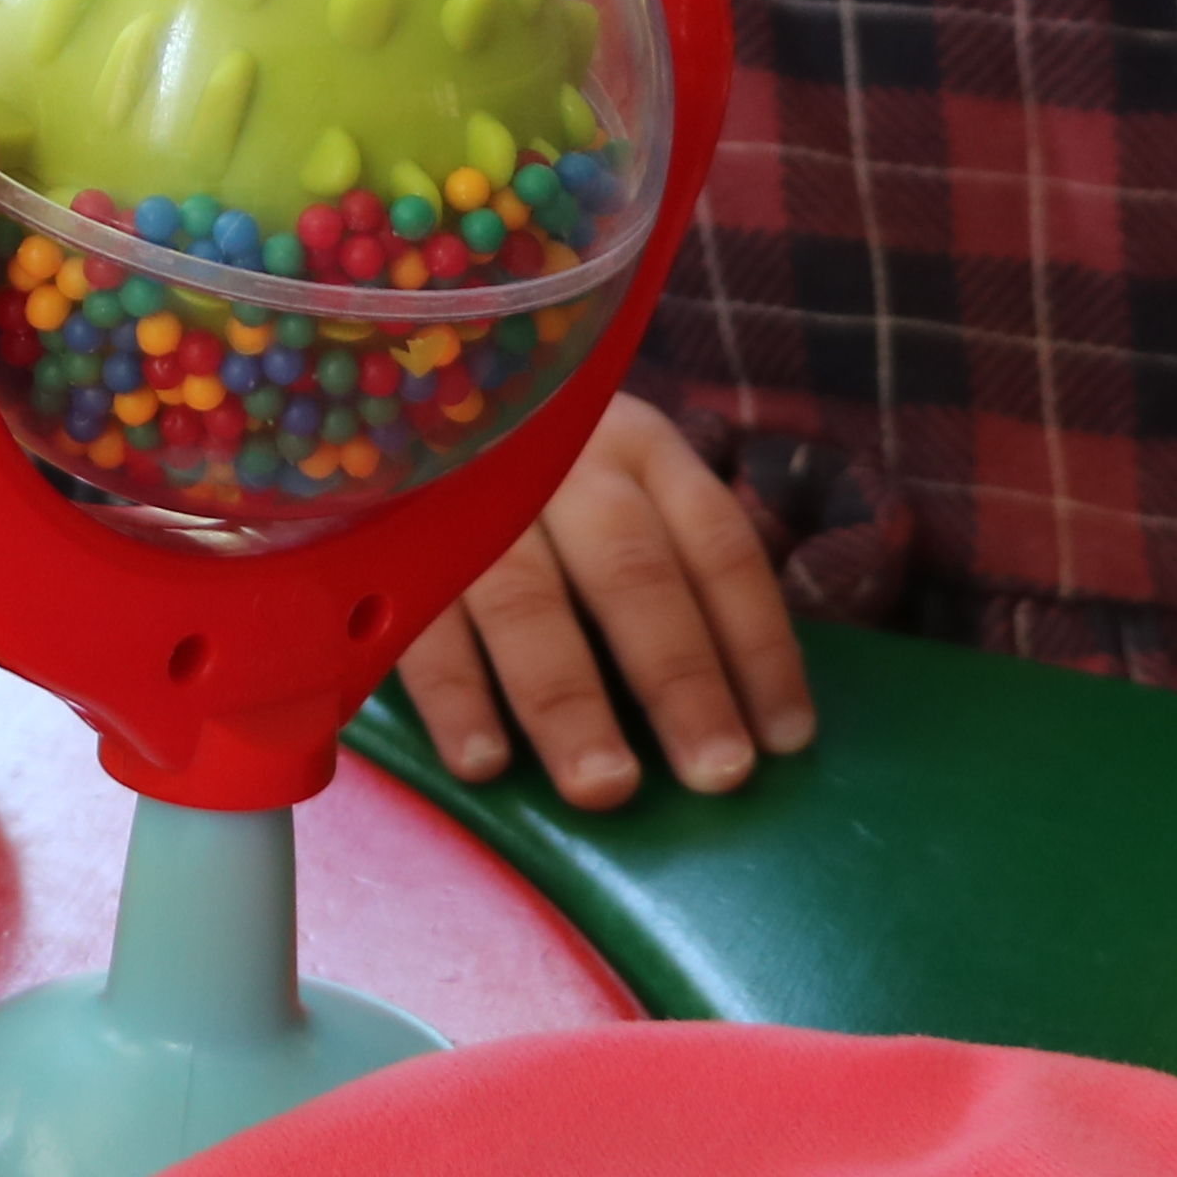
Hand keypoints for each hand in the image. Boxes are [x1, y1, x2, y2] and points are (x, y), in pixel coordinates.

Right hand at [391, 395, 818, 807]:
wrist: (393, 389)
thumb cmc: (535, 480)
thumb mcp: (615, 482)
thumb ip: (668, 565)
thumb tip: (742, 707)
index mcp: (639, 447)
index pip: (718, 545)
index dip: (759, 644)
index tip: (785, 740)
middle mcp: (562, 461)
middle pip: (632, 572)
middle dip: (678, 678)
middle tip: (715, 775)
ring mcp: (472, 495)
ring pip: (527, 601)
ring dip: (569, 700)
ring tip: (605, 787)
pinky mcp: (390, 535)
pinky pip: (424, 622)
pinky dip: (456, 694)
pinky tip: (485, 763)